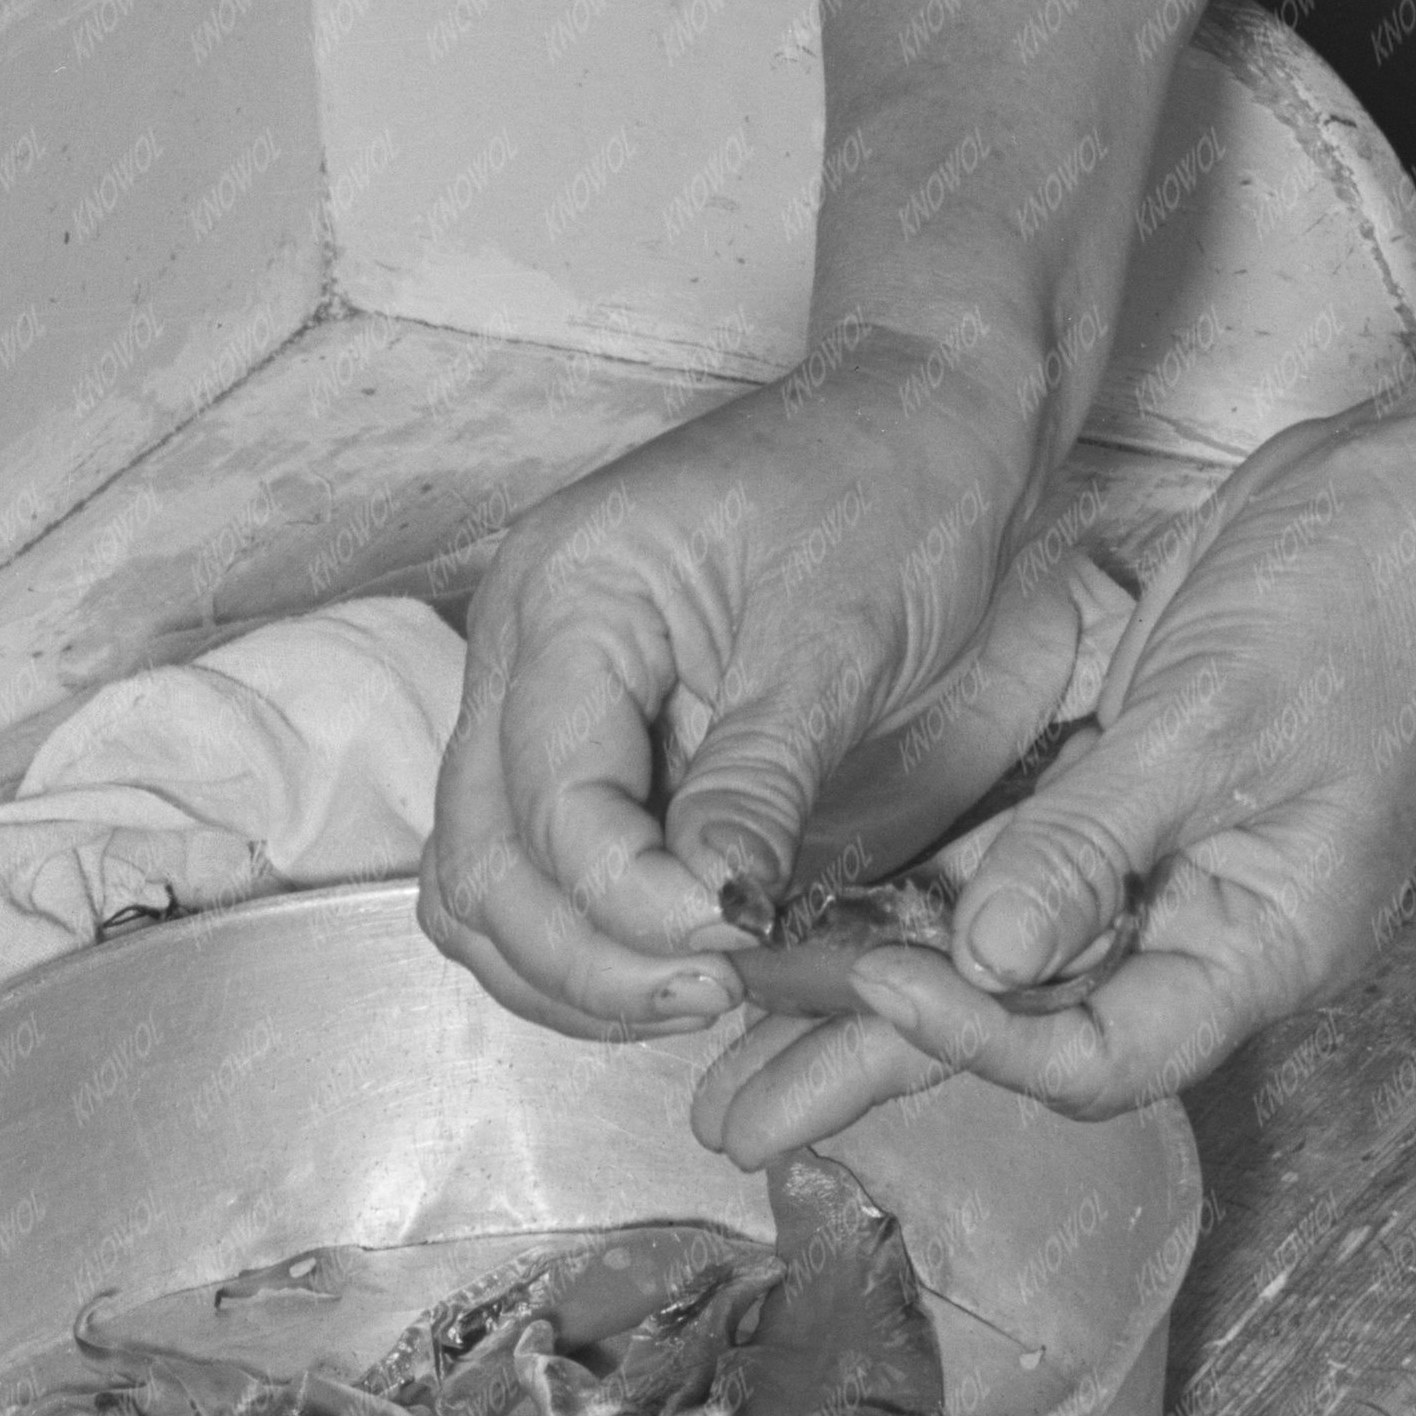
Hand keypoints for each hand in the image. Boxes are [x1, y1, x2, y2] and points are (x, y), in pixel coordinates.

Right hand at [419, 336, 1040, 1039]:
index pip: (551, 800)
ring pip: (486, 877)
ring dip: (569, 963)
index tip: (736, 948)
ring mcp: (547, 692)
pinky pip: (539, 863)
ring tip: (695, 997)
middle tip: (712, 998)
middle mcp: (527, 643)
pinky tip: (677, 965)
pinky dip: (587, 933)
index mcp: (570, 592)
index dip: (630, 903)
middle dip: (585, 956)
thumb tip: (710, 923)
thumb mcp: (841, 636)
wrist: (931, 417)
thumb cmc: (895, 485)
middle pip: (484, 856)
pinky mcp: (593, 734)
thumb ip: (760, 781)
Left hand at [683, 400, 1415, 1158]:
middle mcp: (1204, 923)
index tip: (874, 983)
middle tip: (736, 1117)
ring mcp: (1164, 859)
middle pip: (1029, 1024)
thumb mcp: (1217, 720)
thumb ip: (1097, 842)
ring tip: (736, 1037)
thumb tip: (988, 962)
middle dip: (882, 1064)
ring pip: (1000, 948)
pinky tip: (820, 918)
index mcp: (1259, 943)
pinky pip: (1010, 864)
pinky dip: (923, 892)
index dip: (985, 1040)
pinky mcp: (1125, 790)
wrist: (1414, 495)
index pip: (1104, 1052)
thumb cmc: (1356, 606)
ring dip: (876, 982)